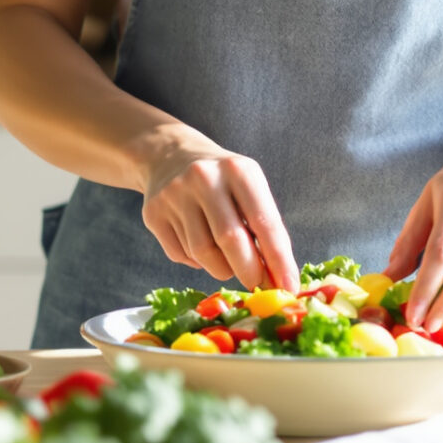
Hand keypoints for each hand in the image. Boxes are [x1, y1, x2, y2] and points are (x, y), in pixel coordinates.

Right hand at [139, 139, 296, 289]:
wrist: (170, 156)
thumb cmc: (222, 181)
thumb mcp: (248, 187)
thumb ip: (264, 227)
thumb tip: (277, 277)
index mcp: (238, 170)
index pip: (264, 222)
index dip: (279, 259)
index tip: (288, 286)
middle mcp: (204, 178)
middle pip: (231, 240)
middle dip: (249, 272)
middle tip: (257, 284)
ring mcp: (175, 195)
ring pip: (204, 254)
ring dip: (222, 268)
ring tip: (228, 260)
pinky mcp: (154, 214)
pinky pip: (181, 255)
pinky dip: (197, 262)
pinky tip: (200, 246)